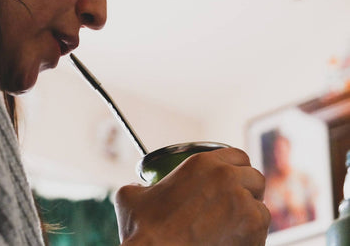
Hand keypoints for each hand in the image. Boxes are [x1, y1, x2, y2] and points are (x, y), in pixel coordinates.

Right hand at [114, 147, 269, 245]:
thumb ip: (139, 186)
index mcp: (202, 163)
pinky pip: (263, 227)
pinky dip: (252, 233)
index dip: (235, 167)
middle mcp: (227, 177)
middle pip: (254, 177)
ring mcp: (243, 204)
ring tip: (234, 223)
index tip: (231, 177)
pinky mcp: (254, 230)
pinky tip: (235, 237)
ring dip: (251, 212)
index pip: (236, 155)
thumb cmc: (142, 230)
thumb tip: (139, 186)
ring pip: (260, 204)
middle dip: (248, 187)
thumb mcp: (130, 197)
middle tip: (236, 201)